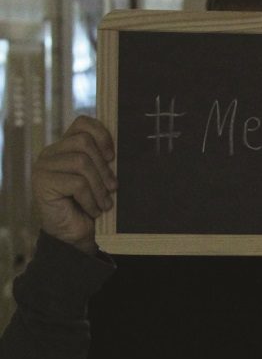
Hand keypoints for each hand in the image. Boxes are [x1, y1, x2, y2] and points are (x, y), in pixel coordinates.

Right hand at [32, 116, 116, 254]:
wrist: (75, 235)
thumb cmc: (91, 205)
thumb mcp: (100, 179)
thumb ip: (104, 160)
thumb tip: (122, 148)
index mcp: (66, 147)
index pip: (82, 123)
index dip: (102, 135)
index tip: (113, 156)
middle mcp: (51, 153)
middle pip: (83, 142)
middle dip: (104, 167)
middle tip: (113, 188)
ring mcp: (44, 167)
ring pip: (81, 163)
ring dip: (99, 187)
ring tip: (105, 203)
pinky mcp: (42, 183)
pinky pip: (76, 183)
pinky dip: (91, 199)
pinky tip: (94, 211)